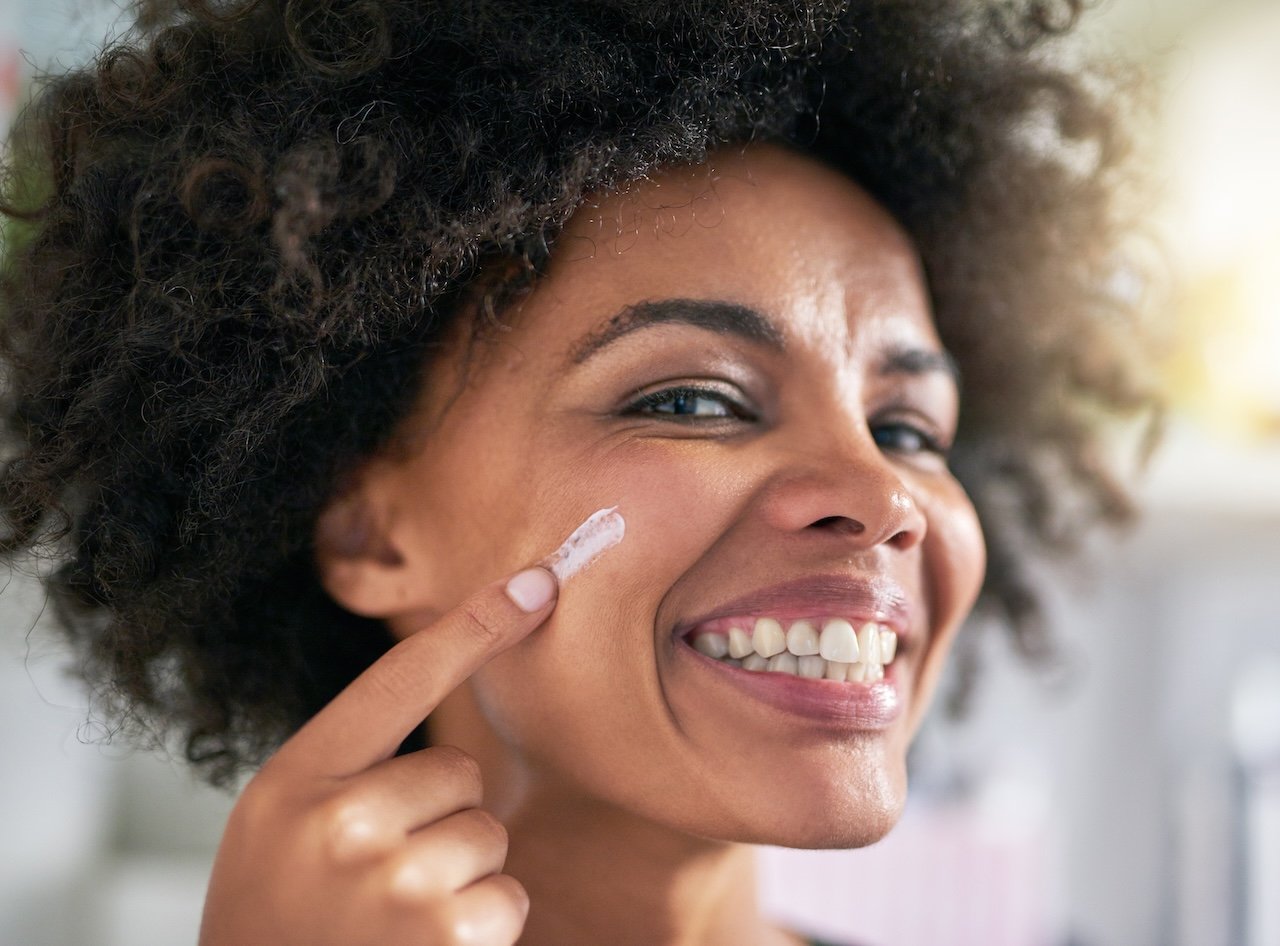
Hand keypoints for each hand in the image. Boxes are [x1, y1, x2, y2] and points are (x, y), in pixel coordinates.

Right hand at [198, 566, 558, 945]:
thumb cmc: (276, 915)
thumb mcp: (281, 822)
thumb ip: (349, 767)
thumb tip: (452, 737)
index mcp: (297, 779)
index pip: (400, 678)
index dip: (476, 624)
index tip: (540, 582)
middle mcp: (343, 822)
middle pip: (461, 773)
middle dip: (438, 819)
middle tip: (377, 876)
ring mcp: (396, 882)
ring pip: (487, 834)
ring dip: (459, 876)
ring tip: (392, 920)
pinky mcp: (446, 936)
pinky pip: (506, 896)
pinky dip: (479, 925)